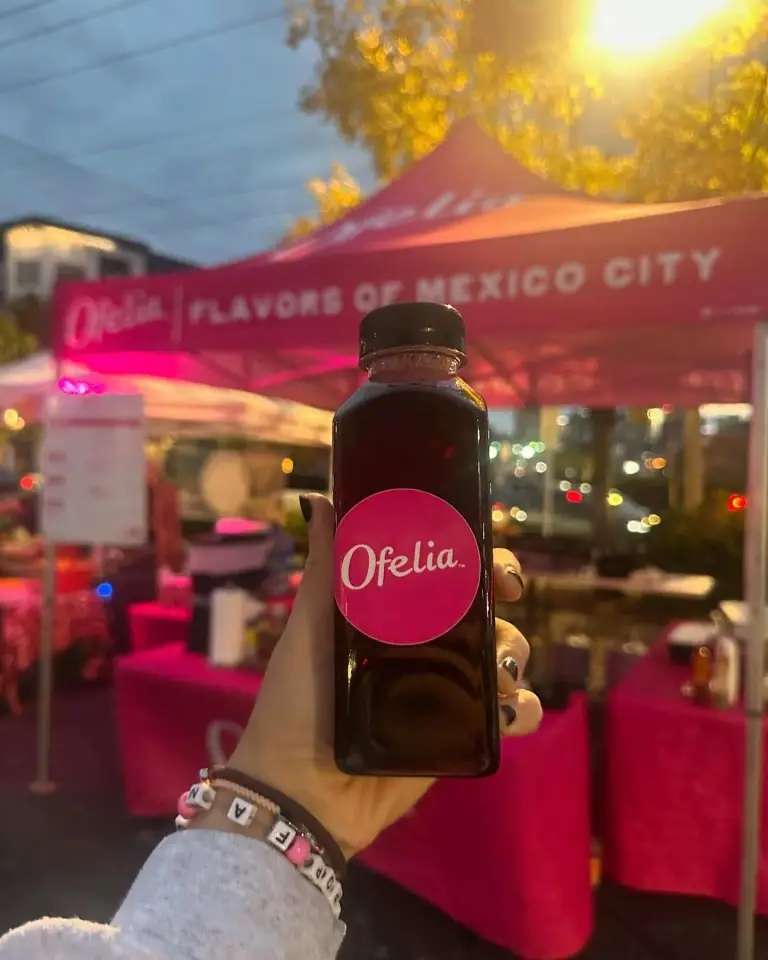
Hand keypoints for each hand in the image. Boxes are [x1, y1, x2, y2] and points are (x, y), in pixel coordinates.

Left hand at [230, 495, 541, 856]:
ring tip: (495, 670)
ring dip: (512, 652)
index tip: (487, 554)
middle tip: (506, 596)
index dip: (473, 556)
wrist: (303, 791)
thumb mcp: (309, 629)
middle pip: (483, 606)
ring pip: (503, 654)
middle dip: (502, 596)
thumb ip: (324, 569)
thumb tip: (320, 499)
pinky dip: (520, 709)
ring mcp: (445, 690)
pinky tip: (506, 711)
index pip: (443, 571)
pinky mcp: (460, 735)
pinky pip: (509, 714)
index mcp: (391, 615)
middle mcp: (423, 645)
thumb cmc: (299, 702)